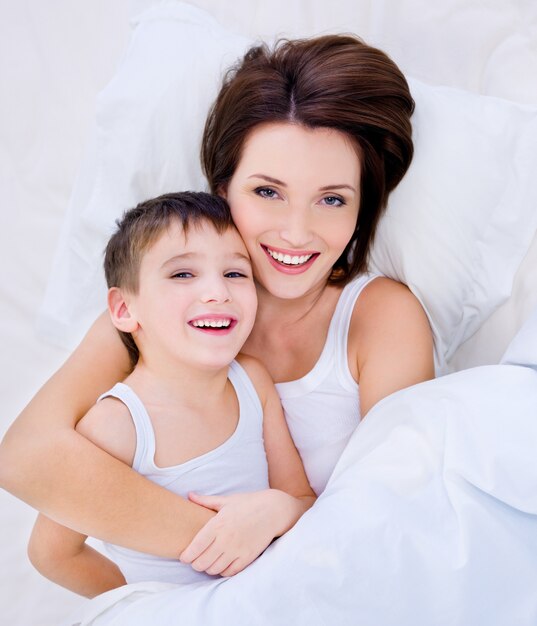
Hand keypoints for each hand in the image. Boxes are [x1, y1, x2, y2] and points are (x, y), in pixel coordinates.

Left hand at [179, 489, 302, 576]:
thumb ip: (205, 501)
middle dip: (195, 564)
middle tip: (195, 560)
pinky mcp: (248, 557)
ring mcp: (237, 550)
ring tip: (207, 562)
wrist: (273, 510)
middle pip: (202, 562)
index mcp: (218, 524)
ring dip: (208, 568)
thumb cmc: (248, 503)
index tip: (184, 557)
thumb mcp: (226, 500)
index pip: (195, 547)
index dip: (186, 556)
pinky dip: (223, 571)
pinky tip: (222, 564)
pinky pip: (229, 572)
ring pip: (214, 569)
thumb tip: (189, 495)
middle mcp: (226, 539)